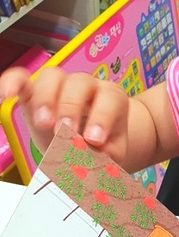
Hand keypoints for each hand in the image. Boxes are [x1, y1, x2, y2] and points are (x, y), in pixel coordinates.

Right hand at [0, 66, 130, 162]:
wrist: (86, 144)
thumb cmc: (101, 146)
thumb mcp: (110, 154)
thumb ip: (107, 156)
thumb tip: (96, 160)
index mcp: (111, 98)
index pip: (110, 99)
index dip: (102, 117)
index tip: (93, 140)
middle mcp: (87, 85)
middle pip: (80, 83)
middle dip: (71, 108)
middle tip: (65, 133)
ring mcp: (60, 85)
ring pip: (52, 77)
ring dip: (46, 99)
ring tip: (42, 124)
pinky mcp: (33, 90)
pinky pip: (21, 77)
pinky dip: (12, 82)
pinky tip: (6, 95)